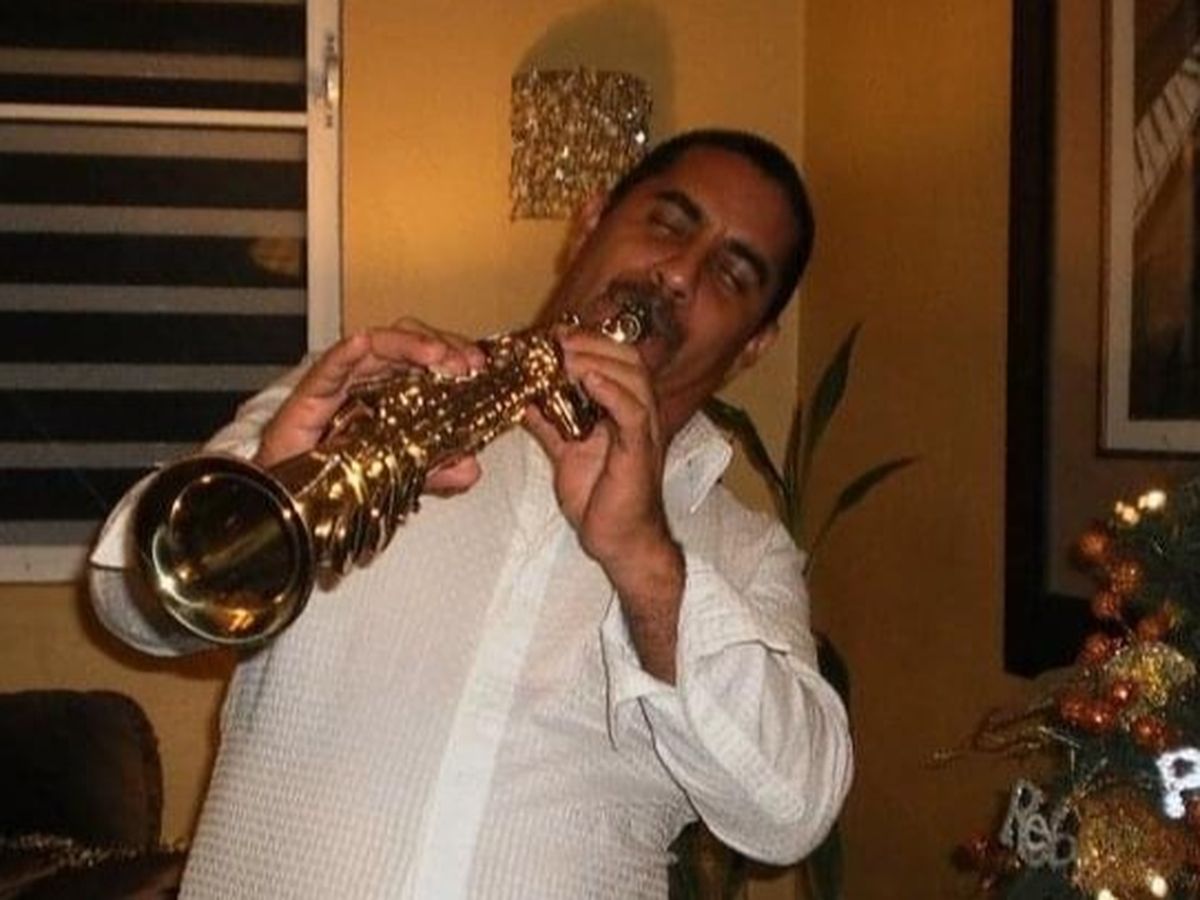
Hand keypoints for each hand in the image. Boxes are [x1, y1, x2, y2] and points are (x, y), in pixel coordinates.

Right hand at [256, 318, 485, 495]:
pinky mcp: (312, 394)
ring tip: (438, 356)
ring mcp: (342, 382)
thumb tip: (471, 468)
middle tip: (467, 363)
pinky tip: (364, 344)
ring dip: (411, 344)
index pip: (429, 359)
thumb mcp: (403, 477)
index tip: (481, 367)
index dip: (457, 354)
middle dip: (443, 345)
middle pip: (409, 342)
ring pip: (378, 344)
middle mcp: (370, 380)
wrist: (292, 502)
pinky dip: (348, 351)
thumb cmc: (338, 478)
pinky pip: (331, 365)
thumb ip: (439, 471)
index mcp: (394, 391)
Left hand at [525, 329, 684, 681]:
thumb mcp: (566, 454)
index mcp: (623, 411)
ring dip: (598, 360)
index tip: (555, 335)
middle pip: (627, 359)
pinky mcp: (639, 450)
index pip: (615, 361)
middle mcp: (638, 414)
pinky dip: (611, 390)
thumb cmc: (600, 501)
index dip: (589, 342)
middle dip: (592, 343)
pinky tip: (587, 379)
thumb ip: (549, 426)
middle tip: (558, 339)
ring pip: (632, 378)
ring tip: (567, 355)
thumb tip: (521, 402)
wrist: (620, 541)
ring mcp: (642, 431)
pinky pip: (632, 411)